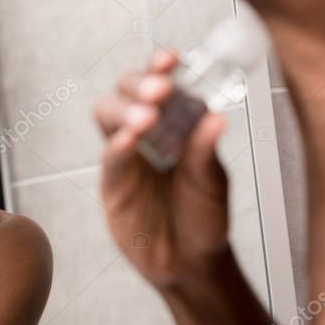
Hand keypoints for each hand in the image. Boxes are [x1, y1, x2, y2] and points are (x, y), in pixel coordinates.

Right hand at [94, 51, 229, 289]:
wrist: (189, 263)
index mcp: (173, 124)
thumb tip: (215, 118)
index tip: (170, 60)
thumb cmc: (204, 218)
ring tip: (147, 119)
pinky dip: (118, 146)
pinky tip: (129, 141)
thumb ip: (206, 153)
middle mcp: (146, 133)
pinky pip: (110, 158)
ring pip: (109, 116)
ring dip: (126, 110)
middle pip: (126, 91)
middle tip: (160, 91)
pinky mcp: (113, 184)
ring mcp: (126, 156)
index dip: (159, 67)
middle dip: (140, 84)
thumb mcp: (213, 184)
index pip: (159, 84)